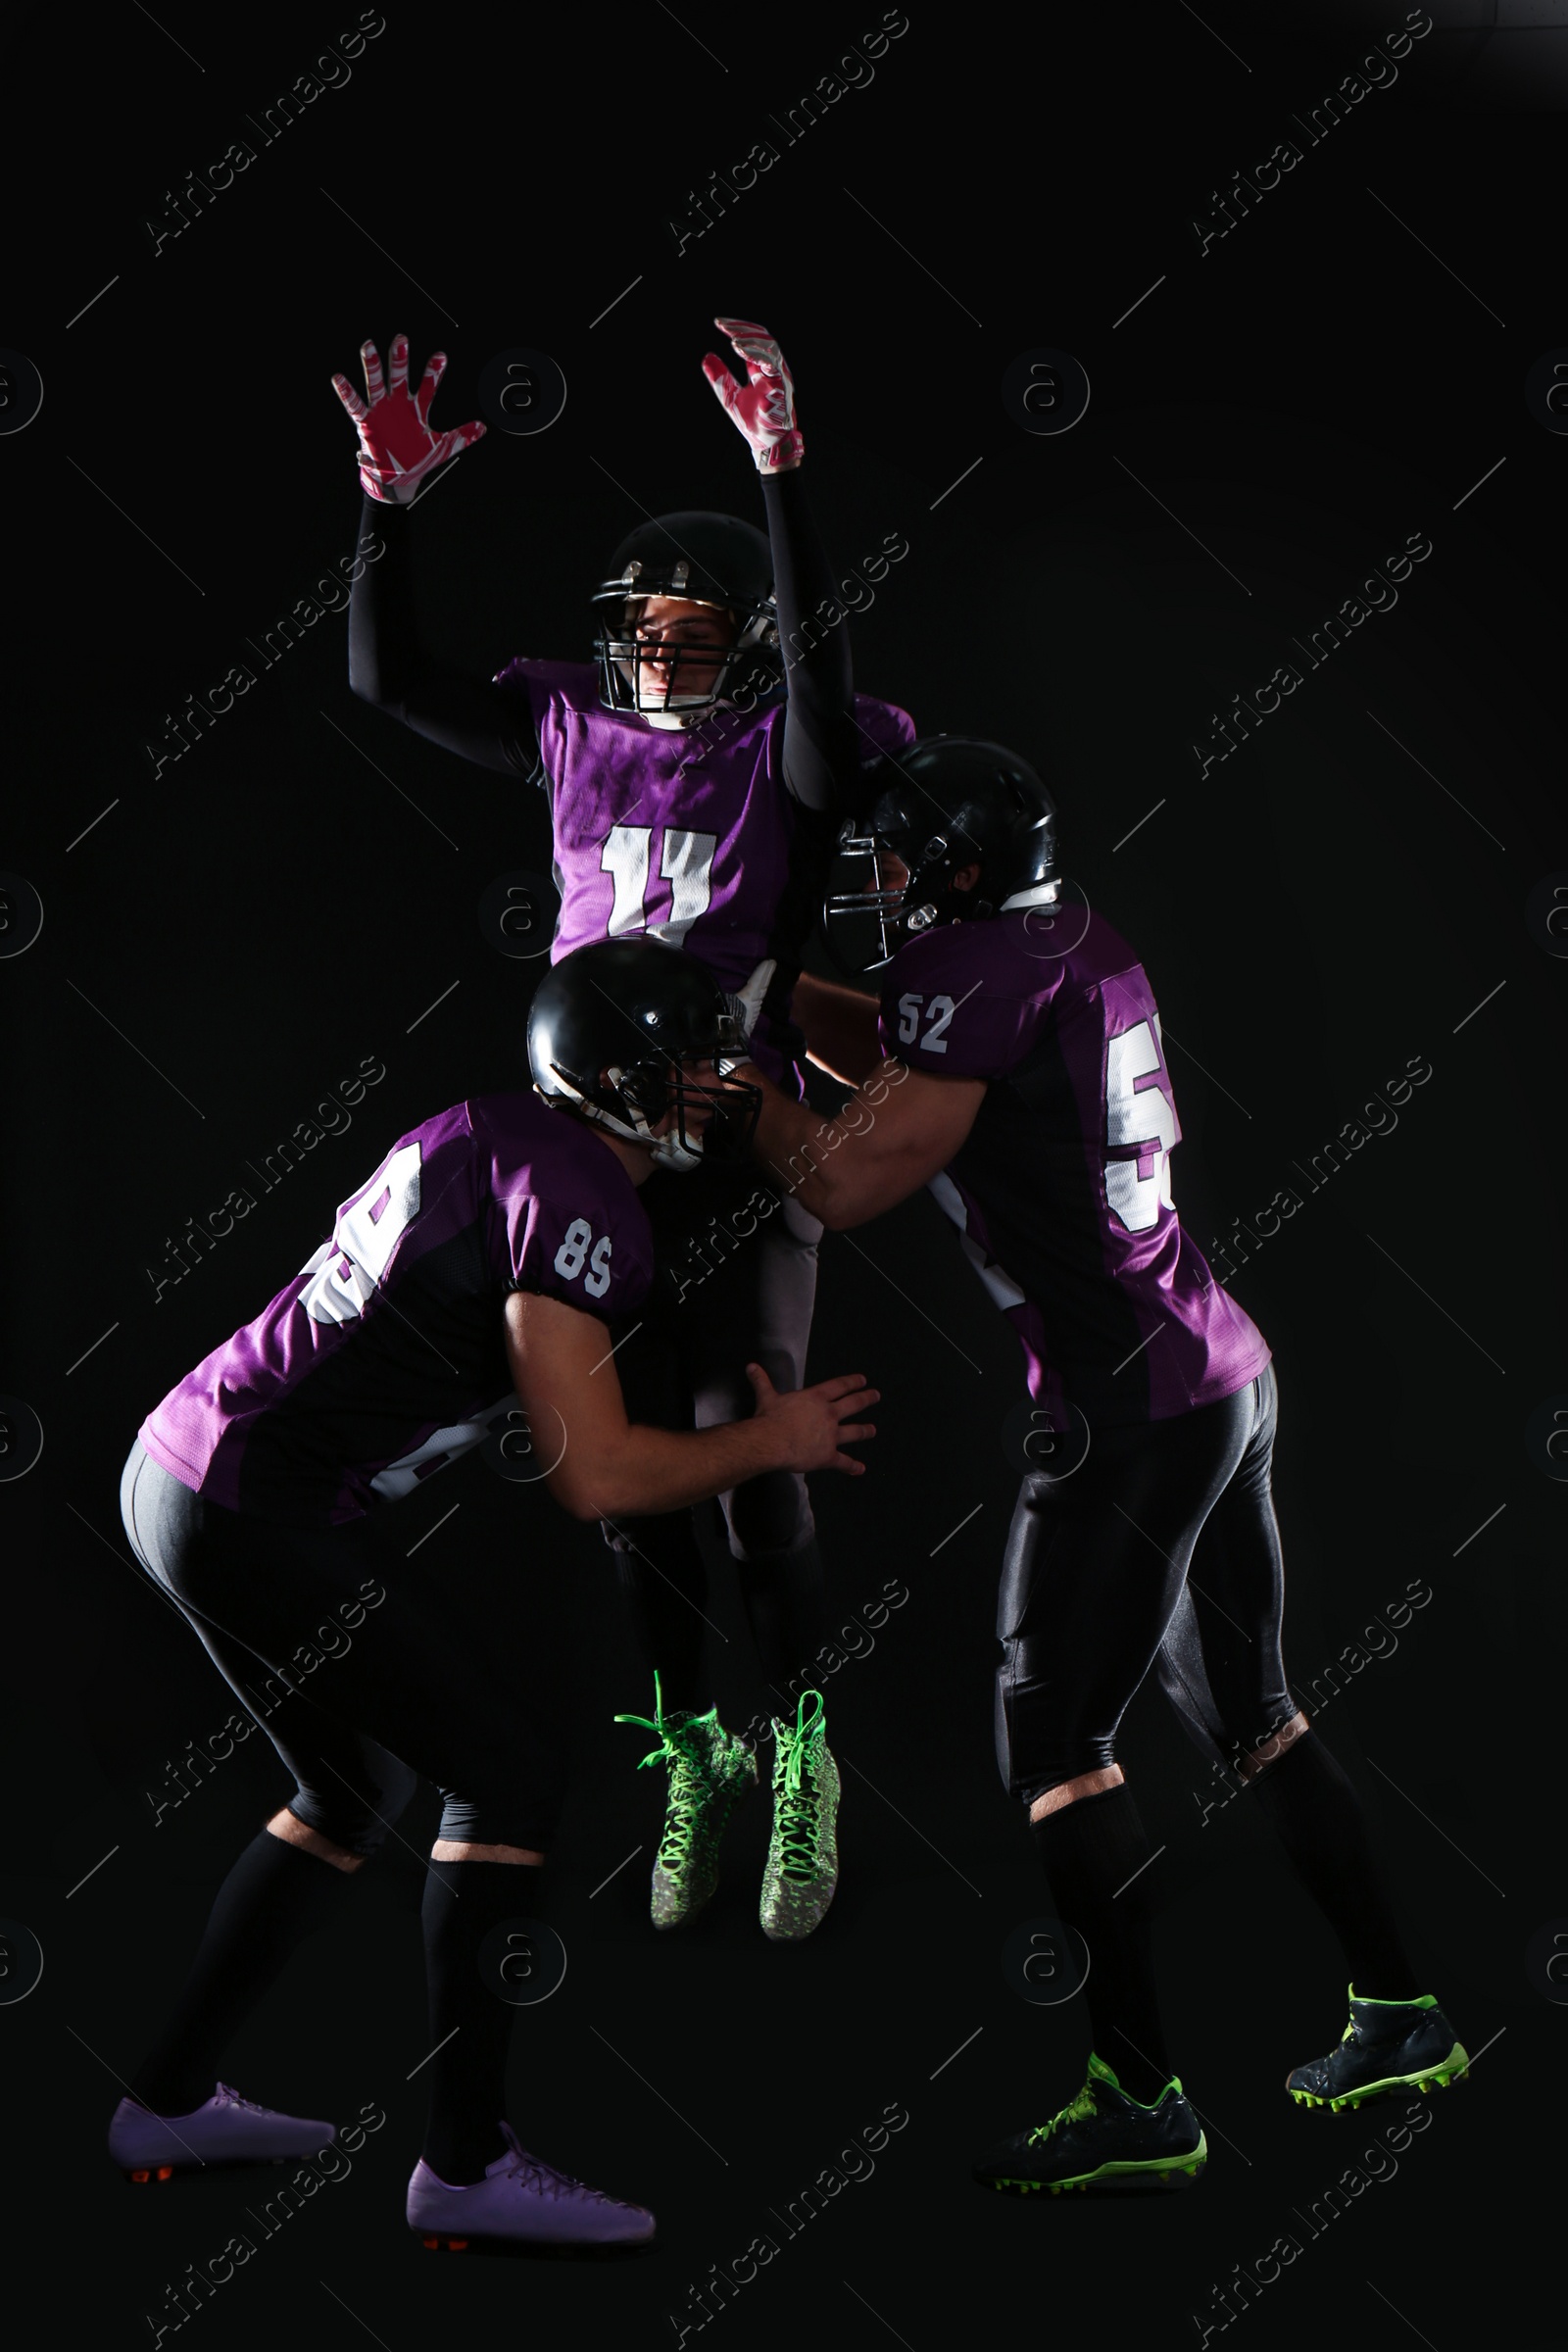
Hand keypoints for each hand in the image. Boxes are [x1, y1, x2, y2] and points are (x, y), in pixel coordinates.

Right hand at [330, 333, 484, 504]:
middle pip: (399, 377)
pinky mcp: (366, 422)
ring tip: (368, 345)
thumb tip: (484, 428)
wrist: (398, 479)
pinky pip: (355, 405)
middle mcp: (398, 404)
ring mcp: (382, 411)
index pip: (428, 386)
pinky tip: (339, 378)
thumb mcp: (443, 448)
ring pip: (376, 384)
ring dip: (373, 366)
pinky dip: (347, 393)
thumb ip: (462, 436)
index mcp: (417, 408)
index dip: (434, 372)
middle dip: (400, 359)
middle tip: (402, 339)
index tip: (441, 356)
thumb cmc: (418, 459)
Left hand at [702, 317, 803, 472]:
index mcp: (762, 369)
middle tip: (721, 323)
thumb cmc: (752, 423)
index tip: (718, 323)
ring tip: (731, 337)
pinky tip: (738, 347)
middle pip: (762, 337)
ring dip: (749, 337)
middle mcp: (772, 368)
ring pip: (769, 344)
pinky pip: (771, 360)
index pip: (753, 341)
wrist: (765, 443)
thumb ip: (720, 377)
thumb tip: (706, 357)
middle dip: (741, 327)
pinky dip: (755, 351)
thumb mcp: (729, 396)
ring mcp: (779, 374)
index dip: (737, 329)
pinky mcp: (781, 382)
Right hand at [747, 1364, 876, 1474]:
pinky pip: (843, 1462)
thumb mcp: (767, 1396)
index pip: (839, 1386)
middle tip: (875, 1396)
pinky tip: (860, 1469)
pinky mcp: (828, 1456)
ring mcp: (831, 1435)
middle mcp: (828, 1414)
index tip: (862, 1380)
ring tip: (873, 1430)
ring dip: (865, 1431)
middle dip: (866, 1399)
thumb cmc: (770, 1418)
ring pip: (854, 1432)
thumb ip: (761, 1381)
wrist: (771, 1441)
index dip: (852, 1382)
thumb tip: (751, 1367)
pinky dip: (852, 1466)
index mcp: (816, 1398)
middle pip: (853, 1404)